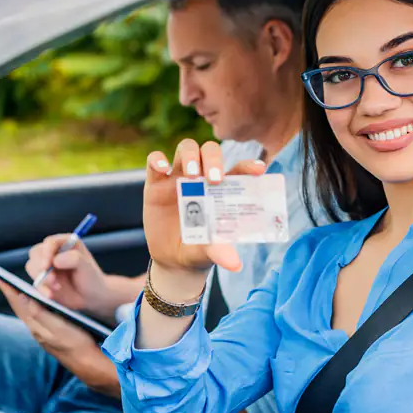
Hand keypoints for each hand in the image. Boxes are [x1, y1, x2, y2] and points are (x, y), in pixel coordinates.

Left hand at [0, 277, 121, 396]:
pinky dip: (31, 304)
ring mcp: (42, 332)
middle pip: (19, 306)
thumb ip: (40, 314)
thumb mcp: (59, 328)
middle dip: (10, 292)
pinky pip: (35, 314)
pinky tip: (34, 302)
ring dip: (19, 298)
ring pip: (26, 311)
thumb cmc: (76, 344)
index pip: (18, 303)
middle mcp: (36, 328)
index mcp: (36, 325)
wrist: (86, 362)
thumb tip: (23, 298)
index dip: (7, 289)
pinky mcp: (49, 332)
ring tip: (14, 287)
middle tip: (1, 278)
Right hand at [25, 235, 120, 320]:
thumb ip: (73, 259)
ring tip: (57, 288)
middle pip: (36, 253)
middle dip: (41, 267)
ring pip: (32, 267)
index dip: (46, 253)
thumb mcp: (87, 267)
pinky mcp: (43, 278)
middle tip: (52, 280)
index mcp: (66, 242)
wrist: (91, 297)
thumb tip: (55, 260)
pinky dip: (41, 289)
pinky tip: (50, 295)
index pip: (50, 242)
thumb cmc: (92, 278)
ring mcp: (47, 265)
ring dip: (41, 278)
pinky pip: (35, 281)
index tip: (46, 266)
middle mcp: (54, 251)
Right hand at [141, 140, 265, 294]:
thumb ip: (220, 252)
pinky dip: (157, 159)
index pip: (238, 169)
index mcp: (222, 190)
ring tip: (191, 176)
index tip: (259, 169)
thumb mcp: (209, 252)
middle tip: (215, 179)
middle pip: (210, 151)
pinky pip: (154, 161)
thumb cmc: (199, 249)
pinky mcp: (156, 183)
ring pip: (186, 148)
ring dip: (190, 156)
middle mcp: (202, 178)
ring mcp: (178, 177)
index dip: (248, 166)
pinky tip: (162, 168)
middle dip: (214, 159)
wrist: (172, 260)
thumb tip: (235, 264)